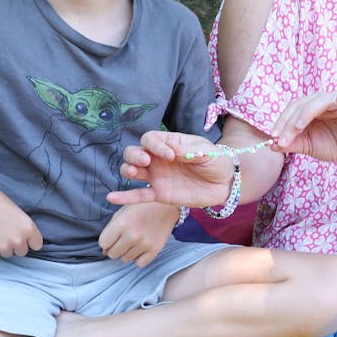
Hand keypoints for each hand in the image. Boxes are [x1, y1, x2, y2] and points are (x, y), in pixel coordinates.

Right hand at [0, 186, 43, 259]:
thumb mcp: (18, 213)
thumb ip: (23, 228)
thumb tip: (24, 240)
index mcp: (29, 229)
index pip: (37, 245)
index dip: (29, 241)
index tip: (23, 237)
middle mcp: (19, 240)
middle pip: (22, 251)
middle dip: (15, 245)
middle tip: (5, 233)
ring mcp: (4, 248)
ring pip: (8, 254)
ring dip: (3, 247)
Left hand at [99, 202, 178, 266]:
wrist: (166, 206)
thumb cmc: (142, 207)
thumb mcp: (122, 211)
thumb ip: (110, 228)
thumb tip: (104, 249)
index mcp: (122, 223)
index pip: (103, 243)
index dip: (105, 241)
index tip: (111, 238)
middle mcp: (133, 235)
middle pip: (113, 254)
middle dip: (113, 248)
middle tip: (121, 241)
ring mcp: (144, 244)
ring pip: (125, 259)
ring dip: (126, 252)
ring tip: (132, 242)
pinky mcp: (155, 250)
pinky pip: (139, 263)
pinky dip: (138, 258)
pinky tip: (140, 248)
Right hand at [108, 130, 233, 206]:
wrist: (225, 183)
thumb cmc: (216, 161)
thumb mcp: (207, 152)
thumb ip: (190, 150)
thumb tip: (172, 151)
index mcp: (169, 144)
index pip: (150, 139)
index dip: (155, 145)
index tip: (171, 155)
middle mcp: (158, 159)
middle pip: (134, 152)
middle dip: (134, 155)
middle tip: (146, 161)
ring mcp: (157, 177)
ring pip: (132, 171)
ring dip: (127, 170)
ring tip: (133, 173)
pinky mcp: (159, 194)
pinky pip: (138, 196)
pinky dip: (124, 197)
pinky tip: (111, 197)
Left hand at [271, 92, 336, 168]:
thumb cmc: (332, 146)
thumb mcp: (307, 146)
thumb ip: (291, 143)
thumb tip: (270, 145)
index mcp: (312, 107)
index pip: (293, 108)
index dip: (282, 121)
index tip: (273, 137)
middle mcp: (325, 102)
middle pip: (303, 104)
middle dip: (289, 122)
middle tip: (282, 139)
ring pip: (321, 101)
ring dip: (306, 114)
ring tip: (297, 128)